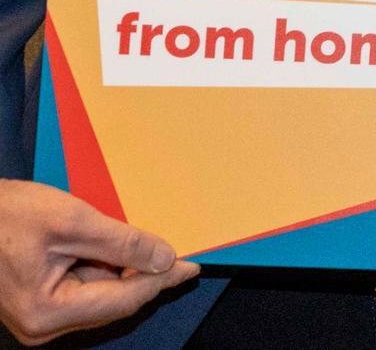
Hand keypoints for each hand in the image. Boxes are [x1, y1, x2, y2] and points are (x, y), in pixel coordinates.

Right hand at [0, 179, 198, 344]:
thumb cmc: (6, 215)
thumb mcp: (71, 221)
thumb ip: (122, 243)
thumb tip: (164, 259)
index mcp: (47, 312)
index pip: (124, 300)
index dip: (161, 281)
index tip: (192, 266)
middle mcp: (41, 325)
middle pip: (112, 303)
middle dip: (142, 276)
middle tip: (175, 252)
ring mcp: (37, 317)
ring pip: (99, 296)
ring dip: (121, 270)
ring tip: (136, 242)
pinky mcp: (35, 303)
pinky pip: (81, 289)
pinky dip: (100, 268)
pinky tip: (108, 247)